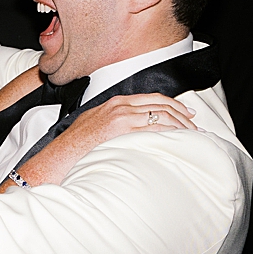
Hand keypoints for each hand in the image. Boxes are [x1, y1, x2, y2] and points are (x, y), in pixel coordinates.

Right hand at [9, 94, 196, 189]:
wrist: (59, 155)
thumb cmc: (74, 148)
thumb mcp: (94, 129)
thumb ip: (112, 126)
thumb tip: (127, 134)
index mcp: (113, 102)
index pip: (149, 98)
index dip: (170, 104)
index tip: (183, 113)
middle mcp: (118, 104)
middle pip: (159, 102)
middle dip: (180, 112)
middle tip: (193, 123)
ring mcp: (120, 114)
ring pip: (160, 112)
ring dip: (179, 123)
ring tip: (190, 134)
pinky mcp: (121, 126)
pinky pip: (153, 124)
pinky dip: (170, 129)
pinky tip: (179, 137)